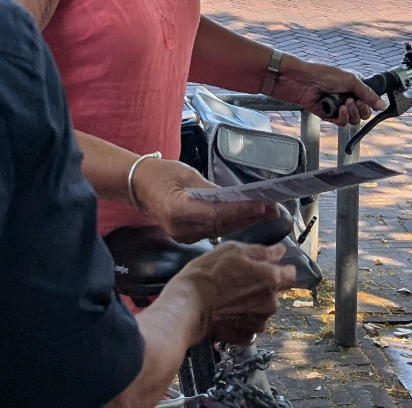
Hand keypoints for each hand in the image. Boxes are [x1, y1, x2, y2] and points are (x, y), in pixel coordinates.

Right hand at [132, 157, 282, 243]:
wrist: (138, 186)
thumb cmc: (160, 174)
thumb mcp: (186, 174)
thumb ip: (210, 189)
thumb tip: (237, 196)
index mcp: (178, 211)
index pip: (217, 213)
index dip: (241, 210)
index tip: (262, 204)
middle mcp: (181, 229)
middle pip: (222, 224)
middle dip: (249, 216)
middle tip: (272, 208)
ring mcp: (184, 236)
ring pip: (220, 230)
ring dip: (244, 221)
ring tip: (266, 212)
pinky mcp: (187, 237)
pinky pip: (214, 231)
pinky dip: (231, 224)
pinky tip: (247, 217)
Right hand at [169, 241, 293, 344]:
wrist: (187, 306)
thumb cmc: (206, 275)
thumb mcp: (233, 250)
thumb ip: (261, 251)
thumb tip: (279, 252)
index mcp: (270, 279)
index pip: (290, 274)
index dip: (281, 269)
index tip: (270, 267)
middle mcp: (270, 303)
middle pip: (273, 292)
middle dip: (260, 287)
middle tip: (237, 280)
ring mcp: (258, 322)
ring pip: (260, 309)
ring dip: (250, 303)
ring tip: (227, 296)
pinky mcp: (245, 336)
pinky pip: (248, 325)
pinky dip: (240, 319)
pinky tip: (225, 311)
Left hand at [273, 59, 385, 126]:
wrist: (302, 82)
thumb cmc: (324, 75)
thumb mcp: (350, 80)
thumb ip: (367, 94)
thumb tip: (382, 105)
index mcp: (355, 86)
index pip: (369, 101)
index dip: (370, 103)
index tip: (366, 101)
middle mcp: (348, 97)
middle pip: (363, 113)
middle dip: (360, 109)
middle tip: (353, 101)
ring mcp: (339, 107)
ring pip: (353, 120)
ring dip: (351, 113)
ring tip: (344, 104)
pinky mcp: (329, 115)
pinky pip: (341, 123)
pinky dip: (342, 117)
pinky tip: (338, 109)